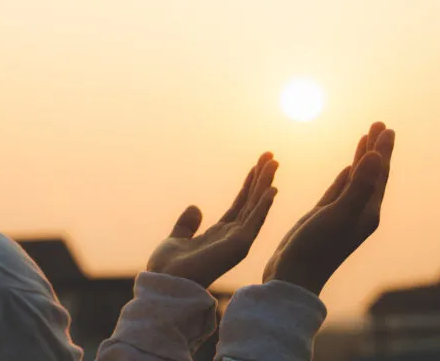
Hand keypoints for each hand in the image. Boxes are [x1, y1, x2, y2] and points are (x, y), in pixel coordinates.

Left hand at [148, 152, 279, 287]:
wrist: (165, 282)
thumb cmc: (168, 268)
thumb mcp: (176, 238)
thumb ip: (187, 224)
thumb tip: (195, 208)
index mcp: (220, 234)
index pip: (240, 204)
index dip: (249, 185)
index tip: (257, 165)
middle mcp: (232, 236)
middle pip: (251, 202)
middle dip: (261, 179)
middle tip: (271, 157)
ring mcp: (237, 241)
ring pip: (256, 207)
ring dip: (265, 185)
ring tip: (274, 164)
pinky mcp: (238, 246)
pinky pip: (254, 222)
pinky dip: (264, 206)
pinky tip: (272, 189)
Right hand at [263, 122, 395, 294]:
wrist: (293, 278)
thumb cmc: (316, 249)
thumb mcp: (339, 215)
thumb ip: (360, 186)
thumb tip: (377, 156)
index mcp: (367, 212)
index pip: (379, 173)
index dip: (383, 150)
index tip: (386, 127)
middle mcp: (359, 213)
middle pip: (372, 173)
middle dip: (376, 149)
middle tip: (379, 124)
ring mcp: (342, 215)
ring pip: (356, 179)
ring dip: (362, 158)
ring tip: (366, 137)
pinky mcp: (324, 218)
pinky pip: (340, 190)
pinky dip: (346, 176)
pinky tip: (348, 168)